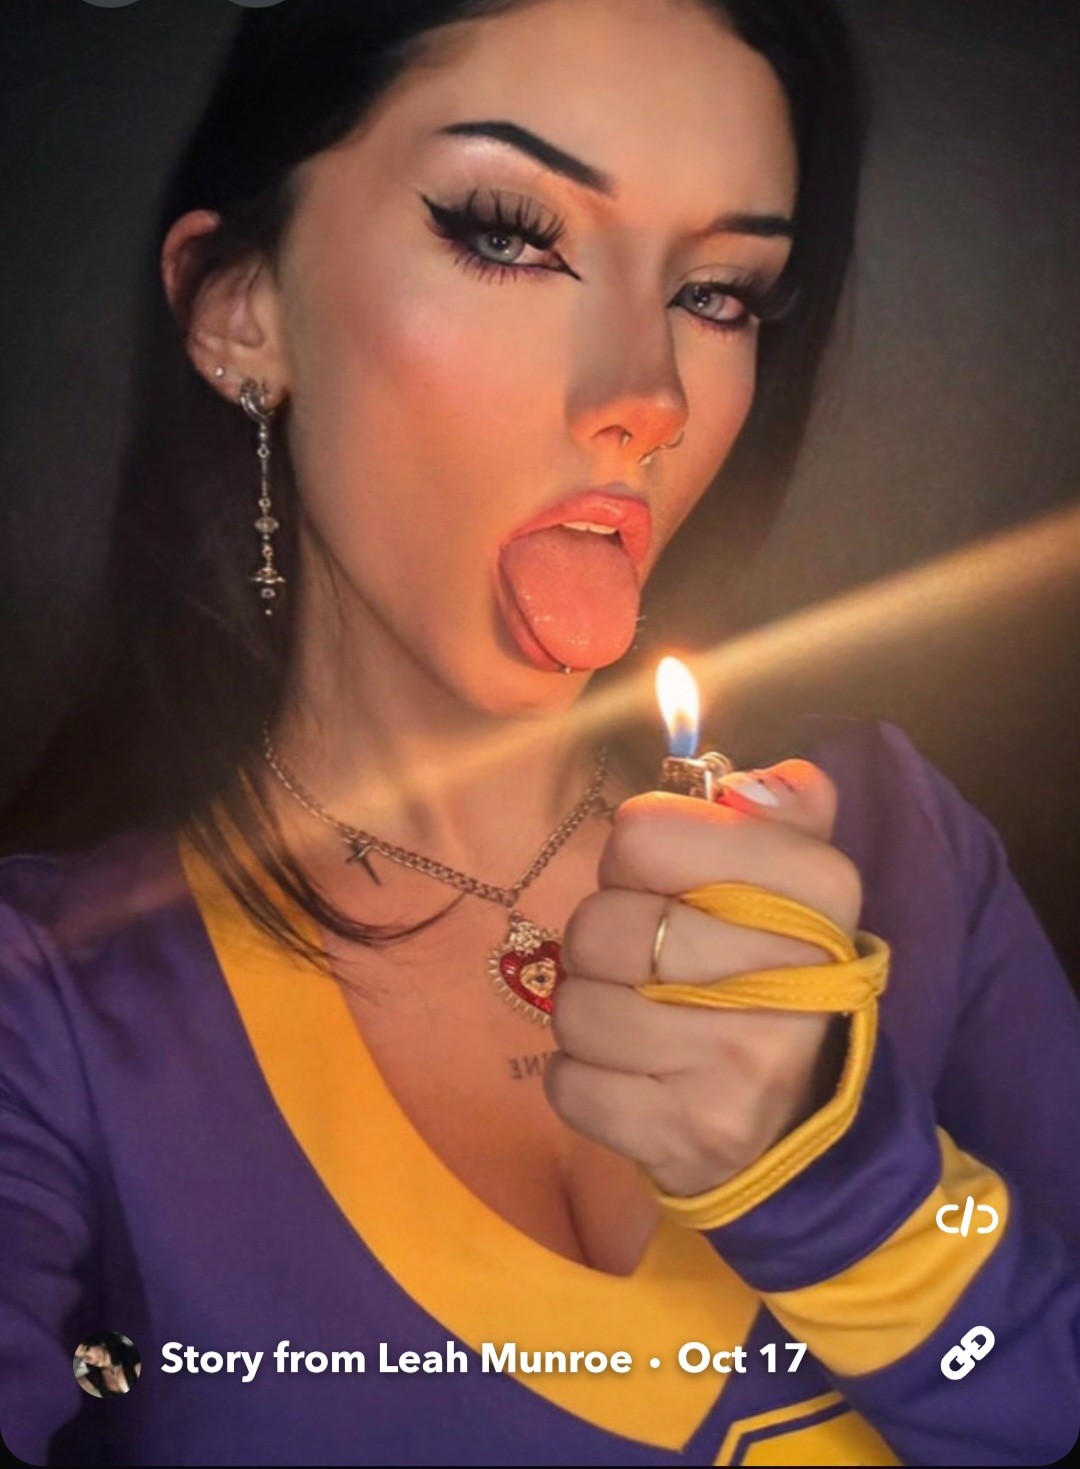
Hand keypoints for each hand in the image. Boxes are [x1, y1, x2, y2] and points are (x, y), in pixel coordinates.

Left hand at [545, 762, 862, 1197]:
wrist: (793, 1116)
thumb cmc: (767, 967)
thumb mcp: (791, 876)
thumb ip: (778, 809)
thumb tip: (750, 787)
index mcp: (819, 889)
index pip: (645, 833)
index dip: (635, 855)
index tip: (663, 882)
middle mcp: (793, 978)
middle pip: (601, 925)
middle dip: (603, 938)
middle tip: (643, 958)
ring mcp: (743, 1066)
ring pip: (576, 1006)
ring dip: (589, 1007)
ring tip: (638, 1015)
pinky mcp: (691, 1137)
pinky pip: (569, 1083)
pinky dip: (581, 1076)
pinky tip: (631, 1073)